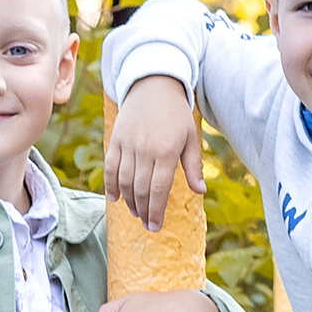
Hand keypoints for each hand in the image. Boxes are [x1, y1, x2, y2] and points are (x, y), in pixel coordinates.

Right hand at [103, 75, 203, 229]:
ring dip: (129, 201)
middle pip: (141, 189)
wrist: (153, 85)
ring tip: (136, 211)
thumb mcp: (189, 138)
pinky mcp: (116, 139)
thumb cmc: (175, 114)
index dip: (156, 211)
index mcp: (166, 151)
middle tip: (148, 224)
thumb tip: (200, 191)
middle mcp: (145, 149)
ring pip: (124, 181)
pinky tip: (115, 198)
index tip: (155, 226)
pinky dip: (111, 185)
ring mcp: (128, 144)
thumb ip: (193, 166)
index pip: (159, 190)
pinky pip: (111, 167)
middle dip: (144, 211)